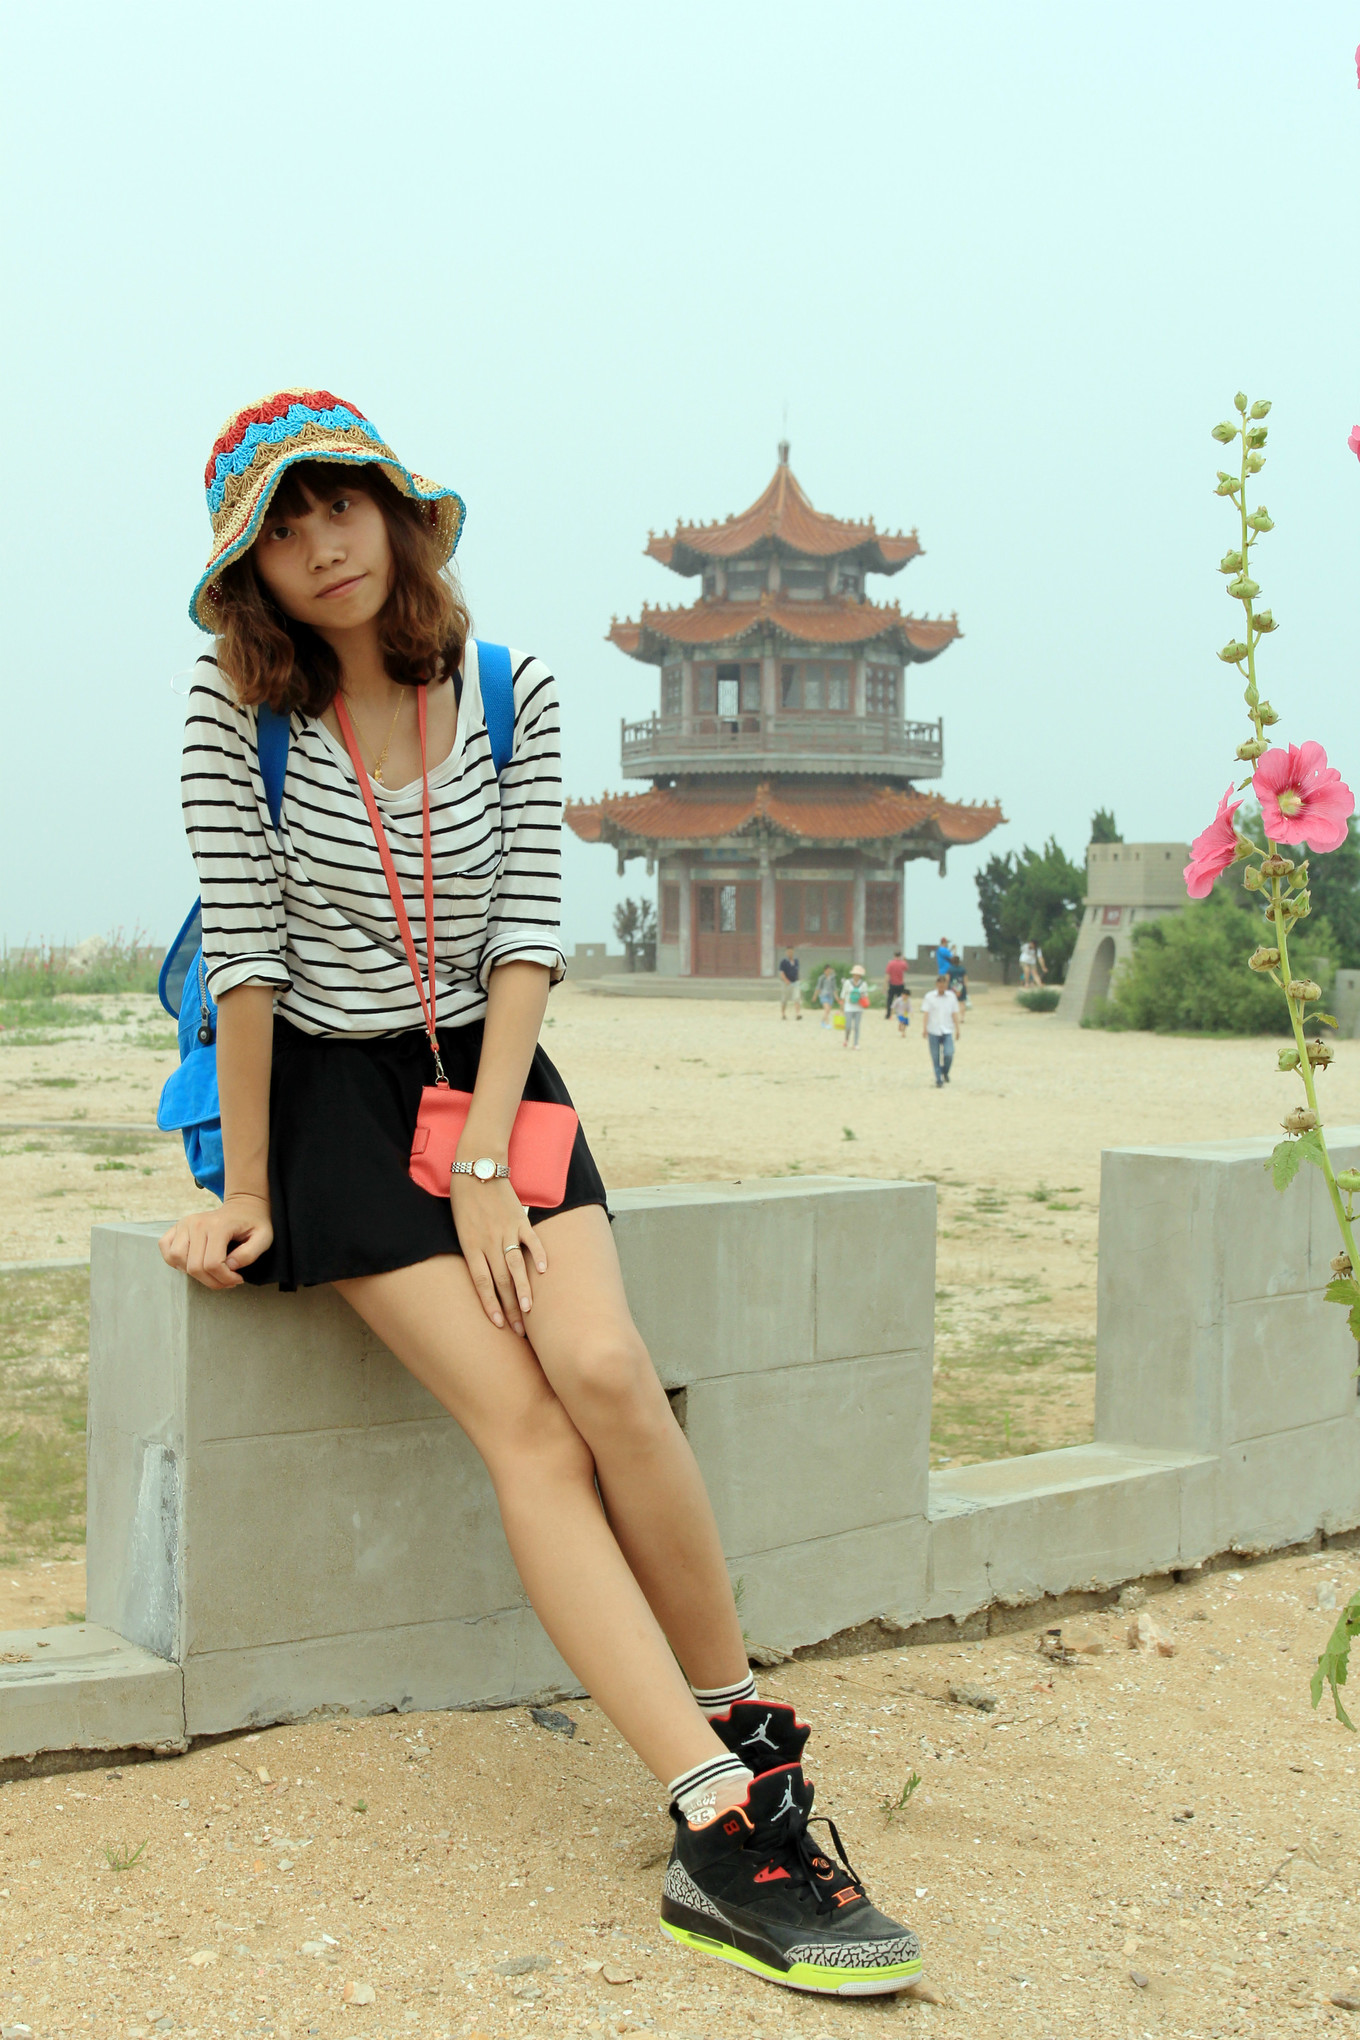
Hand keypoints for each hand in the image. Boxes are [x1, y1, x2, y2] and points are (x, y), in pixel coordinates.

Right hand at [158, 1192, 272, 1290]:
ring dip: (194, 1274)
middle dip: (212, 1281)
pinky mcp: (177, 1227)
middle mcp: (197, 1223)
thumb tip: (230, 1265)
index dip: (225, 1279)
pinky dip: (175, 1261)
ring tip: (211, 1272)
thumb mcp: (264, 1238)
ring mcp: (184, 1224)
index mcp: (218, 1225)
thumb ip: (250, 1254)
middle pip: (194, 1267)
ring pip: (176, 1260)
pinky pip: (166, 1249)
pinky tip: (193, 1263)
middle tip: (227, 1280)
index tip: (237, 1279)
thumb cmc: (254, 1223)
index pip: (212, 1264)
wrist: (243, 1207)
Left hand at [449, 1173, 547, 1334]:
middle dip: (509, 1308)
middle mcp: (488, 1242)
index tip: (497, 1325)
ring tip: (530, 1312)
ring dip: (523, 1291)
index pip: (482, 1283)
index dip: (490, 1305)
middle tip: (518, 1330)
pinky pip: (531, 1241)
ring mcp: (505, 1231)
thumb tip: (484, 1276)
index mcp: (470, 1245)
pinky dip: (538, 1256)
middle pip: (500, 1281)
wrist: (477, 1167)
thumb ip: (473, 1251)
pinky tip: (543, 1272)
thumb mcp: (460, 1228)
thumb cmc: (464, 1199)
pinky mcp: (520, 1219)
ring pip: (515, 1267)